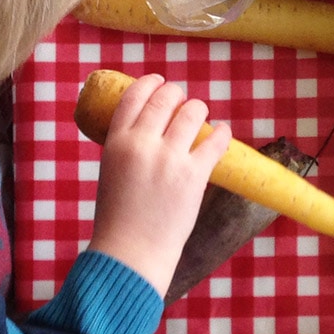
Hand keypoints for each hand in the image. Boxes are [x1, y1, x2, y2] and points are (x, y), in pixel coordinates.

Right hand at [86, 74, 230, 295]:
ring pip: (193, 112)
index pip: (133, 96)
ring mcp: (170, 158)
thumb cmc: (118, 216)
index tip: (158, 82)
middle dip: (177, 94)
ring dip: (199, 109)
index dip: (149, 83)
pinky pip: (215, 141)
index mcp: (116, 142)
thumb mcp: (110, 171)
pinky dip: (222, 132)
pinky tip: (223, 131)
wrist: (131, 251)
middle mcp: (143, 144)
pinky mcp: (194, 175)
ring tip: (200, 114)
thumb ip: (126, 147)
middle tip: (182, 101)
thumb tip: (149, 126)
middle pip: (165, 98)